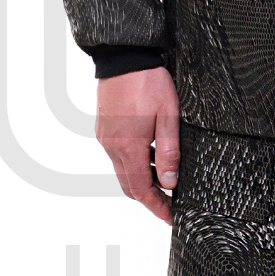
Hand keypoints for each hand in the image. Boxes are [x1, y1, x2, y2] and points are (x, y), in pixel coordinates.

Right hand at [96, 65, 179, 224]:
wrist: (123, 58)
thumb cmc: (148, 82)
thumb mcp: (168, 117)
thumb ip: (169, 152)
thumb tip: (170, 182)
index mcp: (129, 146)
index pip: (141, 190)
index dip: (156, 207)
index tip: (170, 217)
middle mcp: (112, 146)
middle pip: (129, 186)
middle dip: (150, 199)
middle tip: (170, 205)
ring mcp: (105, 138)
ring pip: (123, 172)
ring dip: (142, 181)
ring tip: (165, 180)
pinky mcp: (104, 129)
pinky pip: (118, 157)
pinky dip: (134, 165)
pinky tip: (151, 157)